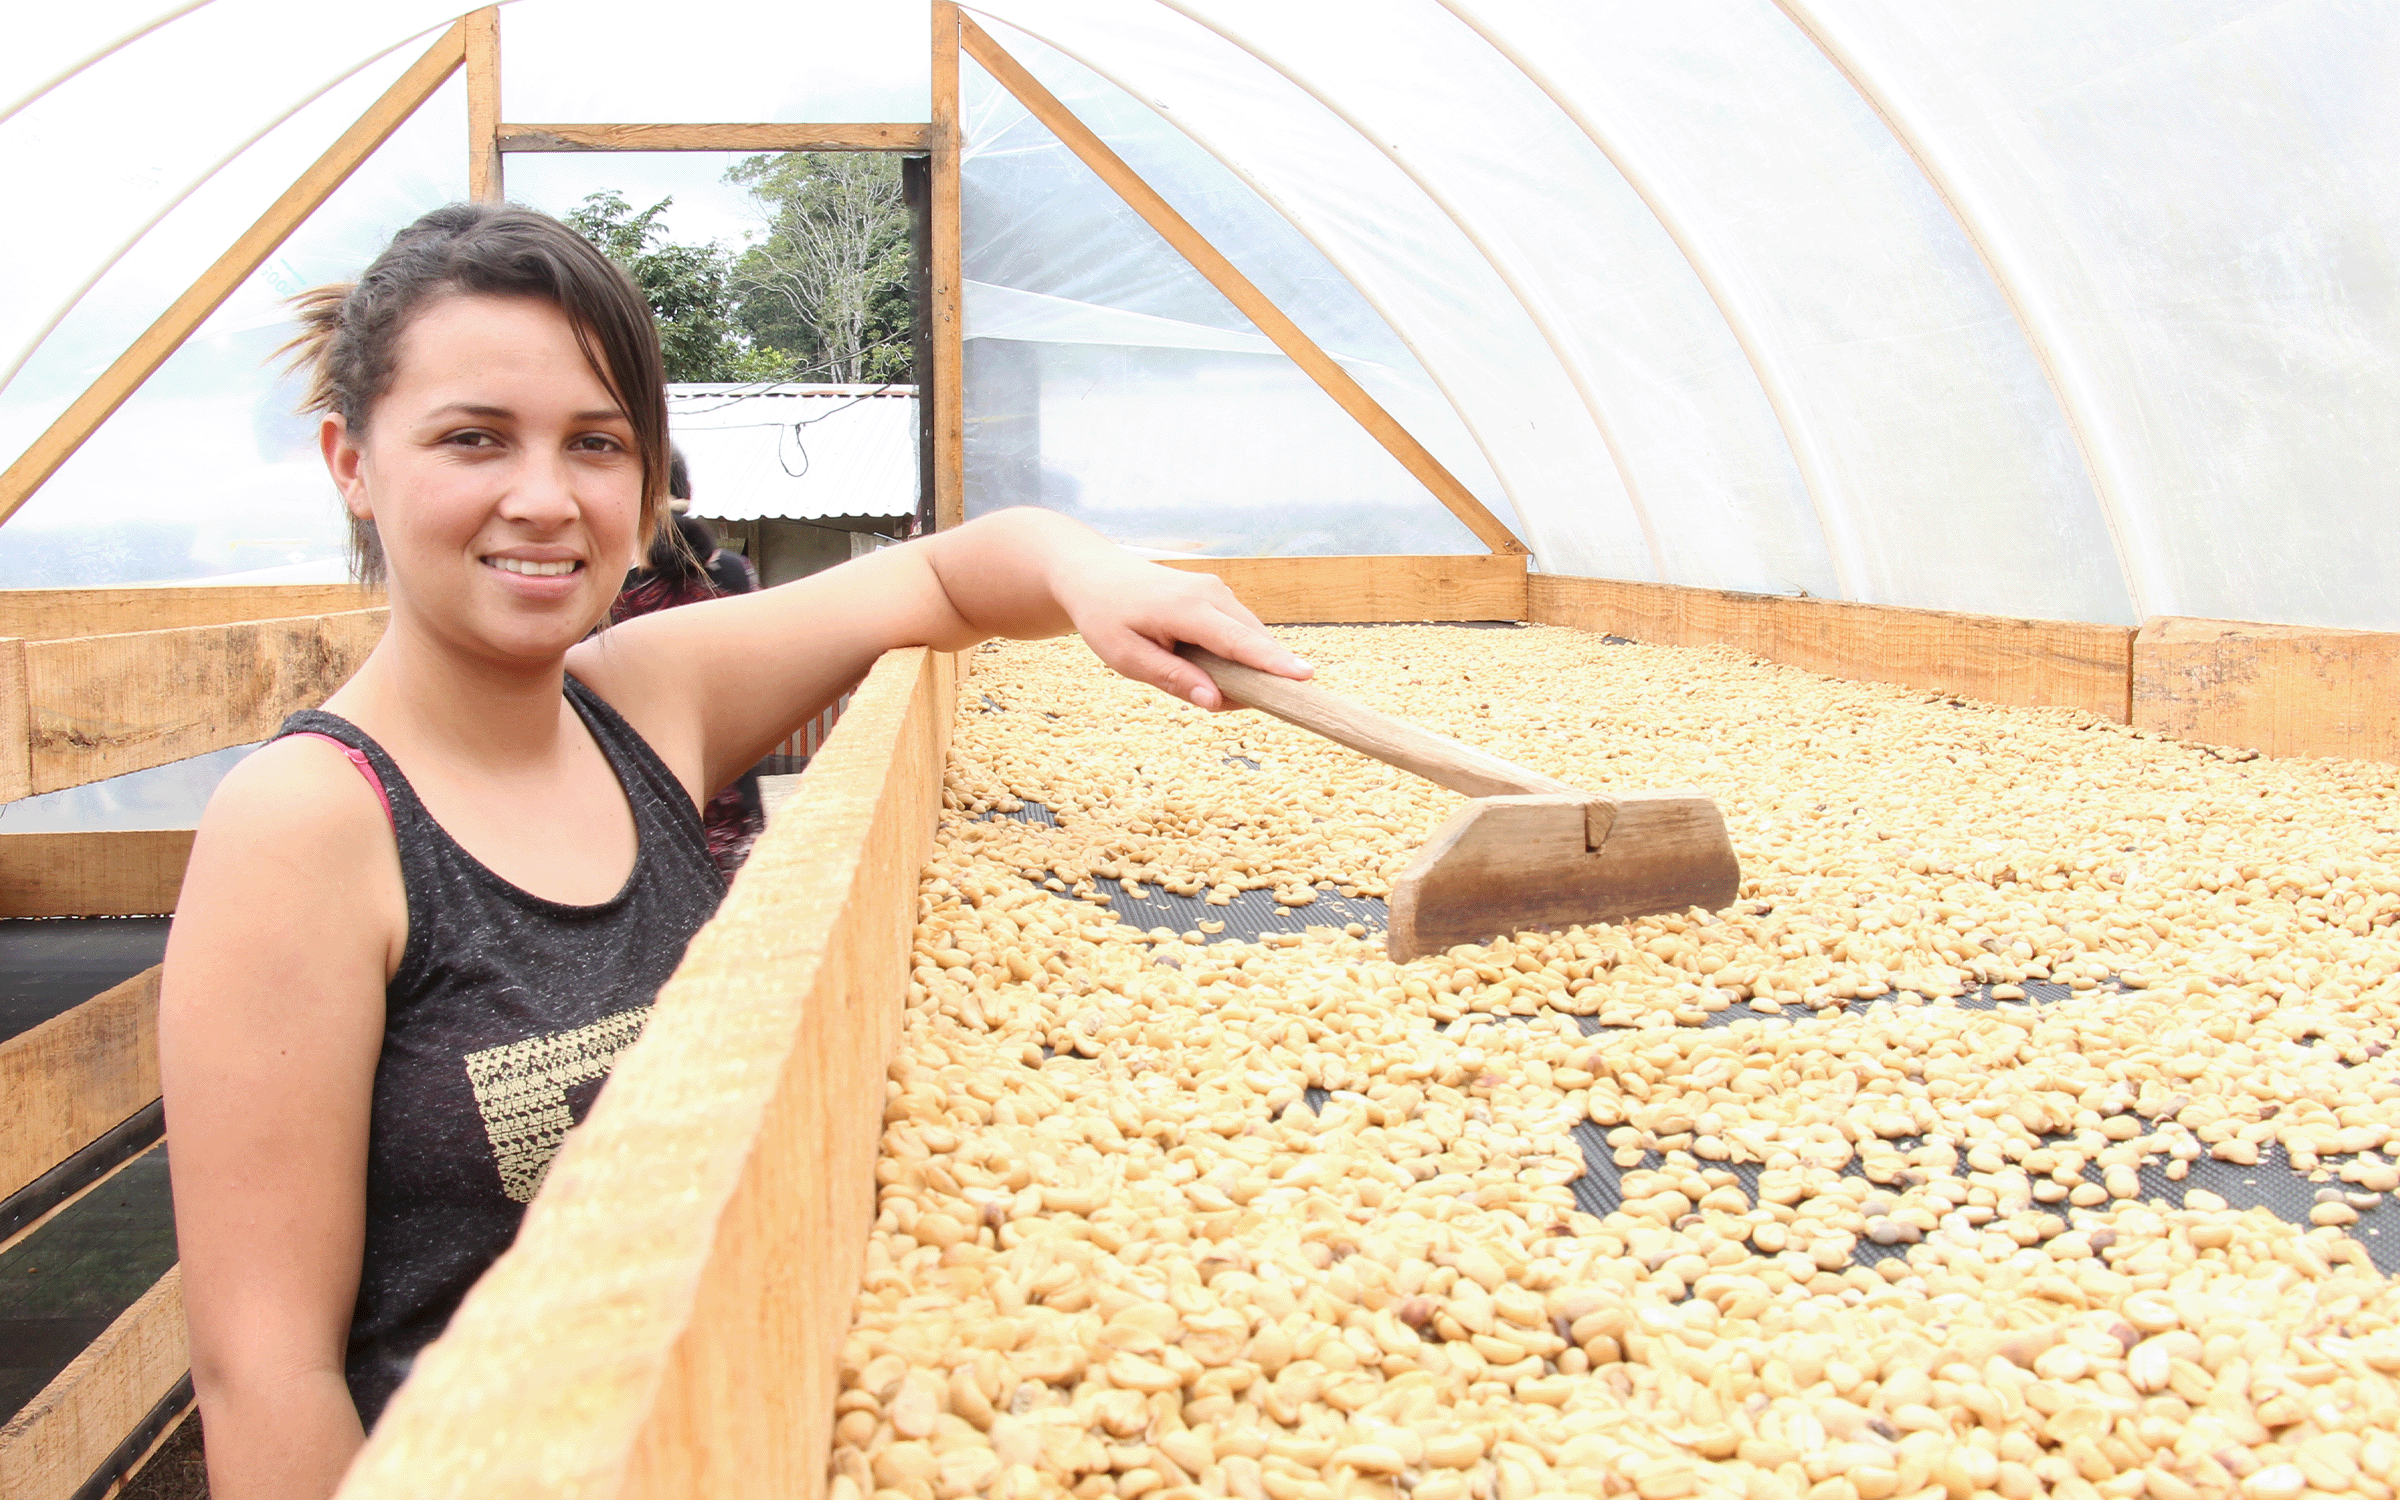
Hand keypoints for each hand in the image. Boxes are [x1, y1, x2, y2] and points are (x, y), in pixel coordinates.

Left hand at [1055, 558, 1311, 709]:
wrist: (1095, 574)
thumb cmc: (1106, 617)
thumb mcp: (1126, 657)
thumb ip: (1173, 678)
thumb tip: (1215, 700)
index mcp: (1187, 608)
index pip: (1239, 642)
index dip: (1273, 663)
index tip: (1306, 677)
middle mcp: (1211, 593)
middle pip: (1254, 642)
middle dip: (1257, 678)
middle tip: (1227, 704)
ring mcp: (1217, 591)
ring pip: (1250, 637)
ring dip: (1243, 668)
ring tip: (1205, 684)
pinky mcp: (1218, 595)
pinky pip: (1239, 631)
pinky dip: (1235, 654)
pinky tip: (1206, 667)